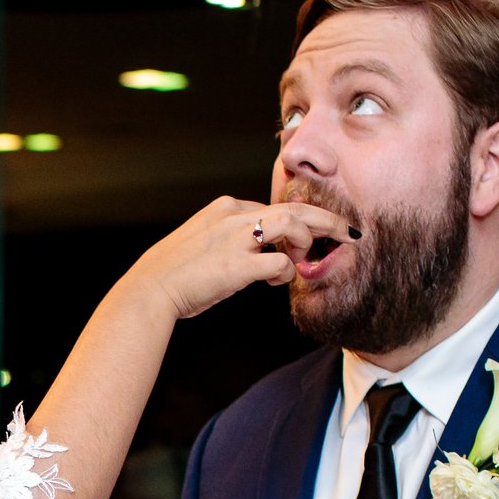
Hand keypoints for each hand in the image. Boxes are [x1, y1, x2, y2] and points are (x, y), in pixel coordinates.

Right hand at [140, 196, 358, 322]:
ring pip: (293, 224)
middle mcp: (233, 217)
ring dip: (309, 241)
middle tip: (348, 231)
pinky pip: (279, 263)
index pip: (271, 208)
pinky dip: (286, 271)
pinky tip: (279, 280)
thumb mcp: (199, 244)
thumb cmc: (171, 274)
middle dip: (326, 220)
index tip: (307, 238)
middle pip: (293, 208)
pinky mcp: (237, 266)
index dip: (293, 224)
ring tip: (312, 257)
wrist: (149, 290)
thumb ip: (227, 242)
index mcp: (224, 208)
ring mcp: (236, 239)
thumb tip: (254, 256)